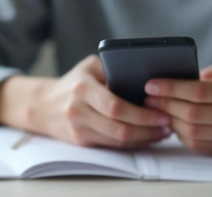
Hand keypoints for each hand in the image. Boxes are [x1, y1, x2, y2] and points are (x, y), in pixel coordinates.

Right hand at [0, 55, 171, 147]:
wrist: (44, 105)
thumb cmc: (75, 81)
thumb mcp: (91, 66)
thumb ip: (115, 68)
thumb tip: (148, 77)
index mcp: (83, 87)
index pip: (116, 106)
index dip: (142, 113)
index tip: (163, 111)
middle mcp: (78, 110)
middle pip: (120, 128)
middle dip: (148, 129)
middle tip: (168, 124)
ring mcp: (79, 129)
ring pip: (118, 141)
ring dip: (144, 138)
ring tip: (163, 131)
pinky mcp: (82, 142)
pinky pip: (112, 146)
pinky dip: (133, 143)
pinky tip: (147, 136)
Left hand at [144, 53, 211, 154]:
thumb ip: (209, 67)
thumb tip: (181, 77)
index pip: (199, 90)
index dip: (172, 88)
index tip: (151, 84)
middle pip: (192, 113)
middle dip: (165, 104)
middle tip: (149, 97)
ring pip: (191, 131)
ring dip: (169, 120)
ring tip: (157, 109)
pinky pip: (196, 143)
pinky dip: (180, 133)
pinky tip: (173, 121)